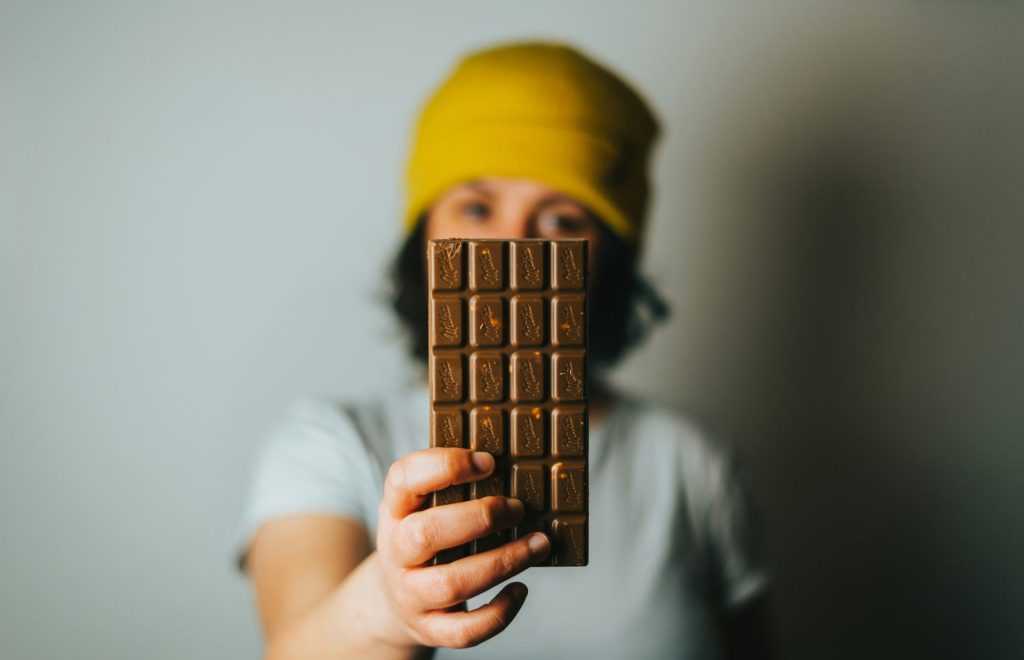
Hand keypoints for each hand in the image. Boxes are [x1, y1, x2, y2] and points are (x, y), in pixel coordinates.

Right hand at [373, 448, 550, 648]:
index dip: (445, 466)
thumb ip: (453, 485)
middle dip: (480, 518)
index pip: (403, 478)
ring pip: (452, 583)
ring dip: (503, 561)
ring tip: (539, 543)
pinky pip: (464, 630)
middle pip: (426, 533)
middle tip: (518, 508)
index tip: (489, 462)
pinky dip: (498, 612)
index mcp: (395, 510)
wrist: (393, 600)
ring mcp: (410, 594)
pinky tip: (521, 588)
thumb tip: (513, 464)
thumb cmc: (424, 539)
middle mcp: (396, 552)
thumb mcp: (423, 506)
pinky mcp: (430, 628)